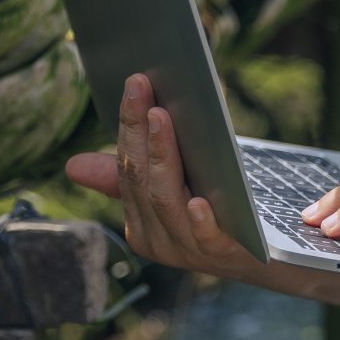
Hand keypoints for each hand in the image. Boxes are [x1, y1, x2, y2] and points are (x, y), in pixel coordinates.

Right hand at [65, 73, 262, 280]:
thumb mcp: (174, 187)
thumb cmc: (217, 213)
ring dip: (161, 157)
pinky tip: (199, 199)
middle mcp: (157, 237)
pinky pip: (205, 237)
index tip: (134, 82)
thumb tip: (71, 166)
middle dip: (137, 130)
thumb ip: (132, 175)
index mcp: (139, 220)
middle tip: (142, 87)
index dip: (128, 124)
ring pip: (165, 200)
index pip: (126, 167)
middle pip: (140, 179)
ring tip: (162, 119)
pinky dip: (200, 219)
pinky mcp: (222, 256)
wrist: (267, 257)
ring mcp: (187, 249)